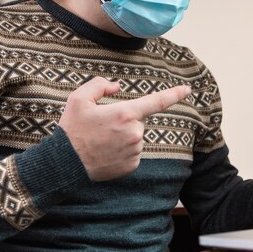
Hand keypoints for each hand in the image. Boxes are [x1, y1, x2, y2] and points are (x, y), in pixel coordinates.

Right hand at [59, 76, 190, 180]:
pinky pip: (132, 152)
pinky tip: (105, 152)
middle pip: (137, 120)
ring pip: (135, 136)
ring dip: (122, 136)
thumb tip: (117, 87)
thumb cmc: (72, 129)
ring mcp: (135, 151)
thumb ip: (100, 85)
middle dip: (124, 120)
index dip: (174, 94)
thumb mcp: (78, 98)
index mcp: (125, 113)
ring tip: (100, 141)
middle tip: (101, 127)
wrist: (65, 164)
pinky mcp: (132, 166)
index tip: (187, 89)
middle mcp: (135, 133)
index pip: (157, 101)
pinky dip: (122, 150)